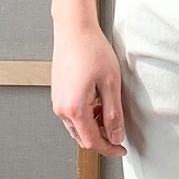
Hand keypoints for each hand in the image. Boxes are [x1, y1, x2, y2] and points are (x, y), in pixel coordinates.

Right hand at [51, 21, 127, 157]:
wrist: (74, 29)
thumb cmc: (91, 50)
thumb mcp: (110, 83)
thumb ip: (113, 114)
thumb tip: (116, 136)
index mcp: (74, 109)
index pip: (92, 142)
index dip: (109, 148)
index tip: (121, 148)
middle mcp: (61, 109)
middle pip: (82, 137)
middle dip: (101, 138)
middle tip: (118, 130)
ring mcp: (57, 101)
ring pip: (77, 126)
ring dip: (94, 126)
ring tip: (110, 110)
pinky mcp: (58, 94)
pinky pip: (72, 114)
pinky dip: (86, 115)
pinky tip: (98, 102)